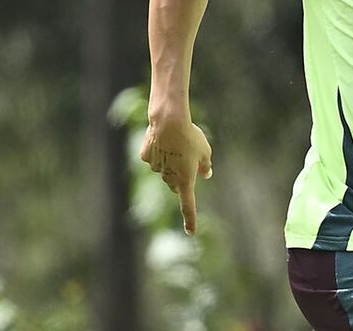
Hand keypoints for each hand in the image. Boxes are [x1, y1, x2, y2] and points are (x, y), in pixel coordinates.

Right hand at [139, 117, 212, 234]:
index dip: (190, 220)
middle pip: (174, 184)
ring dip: (169, 161)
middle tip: (187, 159)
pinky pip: (153, 156)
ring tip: (176, 142)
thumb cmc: (191, 136)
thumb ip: (205, 165)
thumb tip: (206, 174)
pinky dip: (158, 150)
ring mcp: (155, 167)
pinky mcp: (146, 156)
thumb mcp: (205, 151)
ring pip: (163, 169)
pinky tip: (162, 138)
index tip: (191, 232)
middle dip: (180, 177)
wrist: (169, 121)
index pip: (188, 206)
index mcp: (185, 180)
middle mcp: (169, 177)